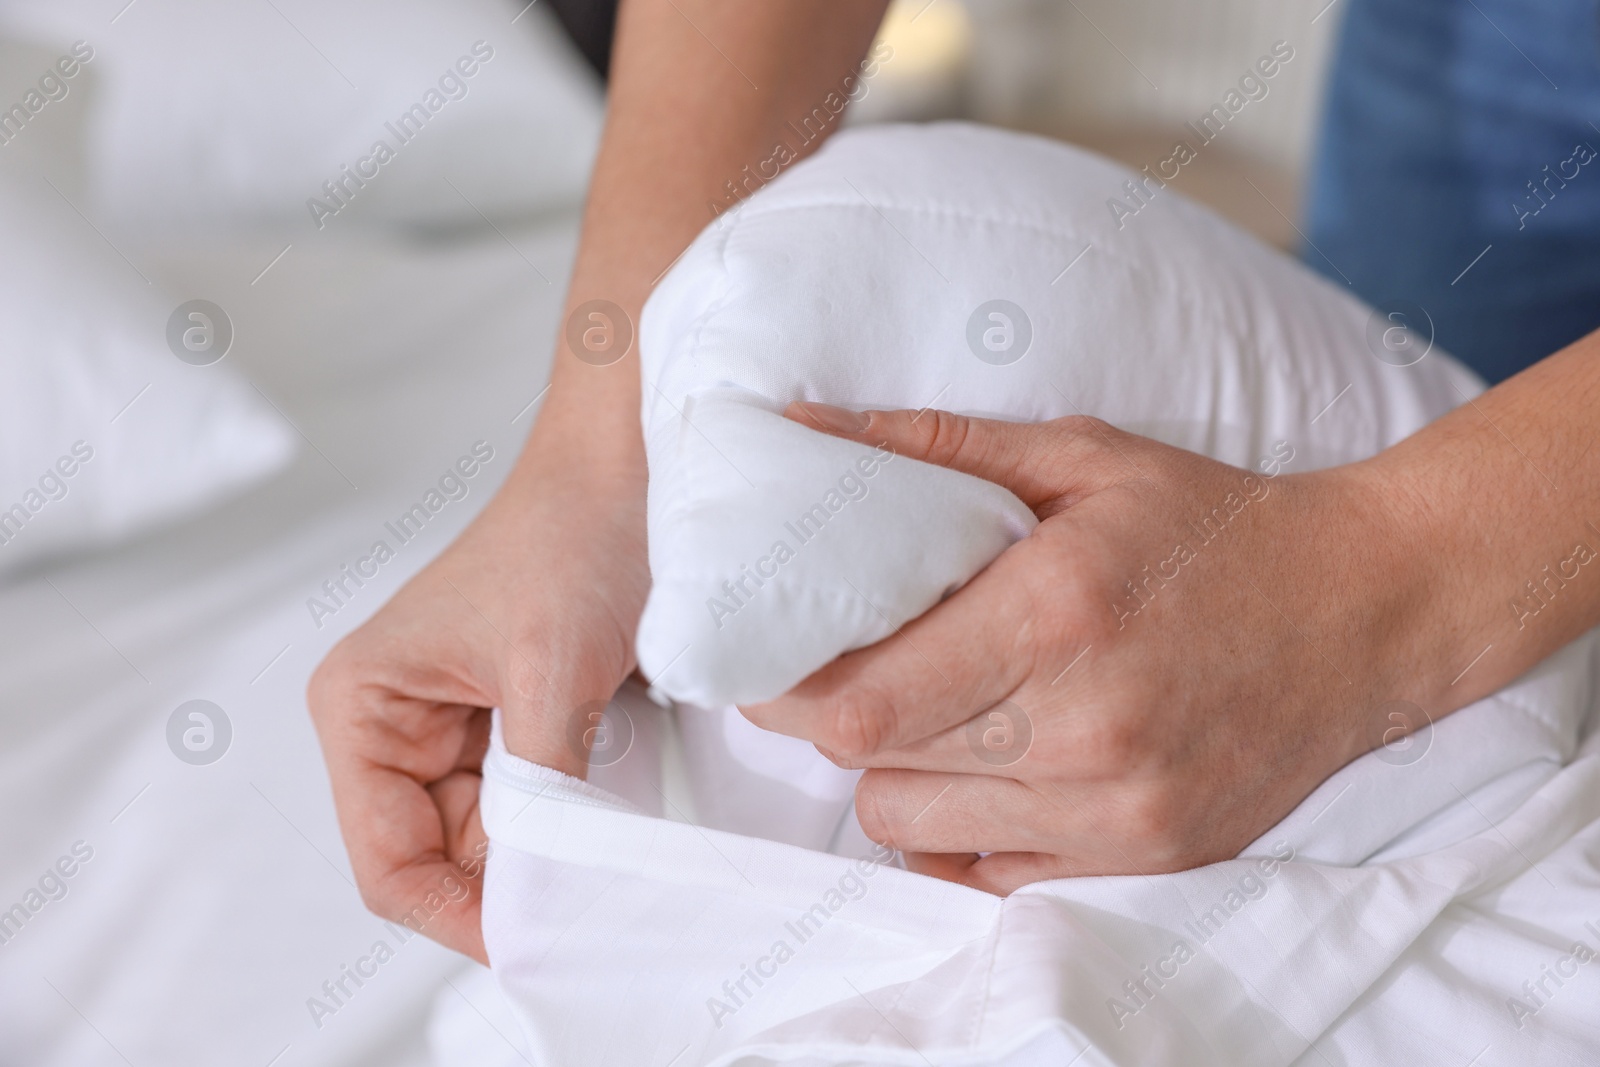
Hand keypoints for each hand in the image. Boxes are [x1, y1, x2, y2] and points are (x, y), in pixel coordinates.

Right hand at [308, 437, 647, 961]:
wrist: (631, 469)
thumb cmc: (576, 535)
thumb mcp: (553, 669)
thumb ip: (539, 791)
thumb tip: (541, 903)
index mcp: (362, 707)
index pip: (389, 863)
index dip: (459, 915)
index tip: (543, 940)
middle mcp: (391, 725)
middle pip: (442, 860)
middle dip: (514, 883)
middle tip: (597, 894)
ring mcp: (451, 728)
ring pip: (493, 843)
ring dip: (551, 850)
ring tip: (615, 828)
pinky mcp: (508, 724)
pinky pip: (531, 806)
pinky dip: (572, 819)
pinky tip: (615, 801)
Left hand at [745, 402, 1432, 892]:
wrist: (1365, 610)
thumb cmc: (1208, 524)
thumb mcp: (1078, 456)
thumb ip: (929, 445)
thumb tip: (798, 426)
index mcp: (1055, 613)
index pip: (862, 703)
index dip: (789, 687)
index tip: (773, 654)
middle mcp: (1085, 727)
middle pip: (874, 770)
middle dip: (830, 723)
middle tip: (838, 673)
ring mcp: (1118, 809)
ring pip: (914, 829)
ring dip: (892, 774)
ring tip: (927, 714)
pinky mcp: (1145, 858)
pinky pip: (985, 875)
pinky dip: (957, 829)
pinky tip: (984, 768)